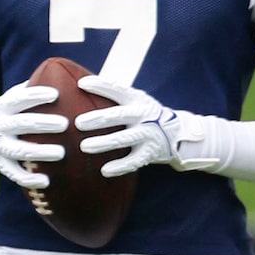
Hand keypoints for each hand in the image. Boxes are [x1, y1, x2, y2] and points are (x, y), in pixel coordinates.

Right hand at [0, 83, 65, 189]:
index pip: (17, 99)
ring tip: (61, 153)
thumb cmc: (2, 115)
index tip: (55, 94)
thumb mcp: (7, 102)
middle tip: (65, 124)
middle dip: (42, 124)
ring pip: (19, 150)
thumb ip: (27, 91)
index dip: (35, 96)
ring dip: (40, 152)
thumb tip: (57, 72)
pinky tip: (46, 181)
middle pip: (20, 124)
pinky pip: (14, 174)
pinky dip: (29, 179)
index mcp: (1, 108)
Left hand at [77, 75, 213, 177]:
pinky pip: (134, 161)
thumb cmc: (144, 115)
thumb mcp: (135, 100)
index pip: (118, 89)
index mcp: (137, 100)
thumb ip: (113, 95)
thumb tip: (79, 84)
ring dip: (104, 143)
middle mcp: (143, 116)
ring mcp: (148, 135)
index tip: (82, 84)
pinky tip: (105, 170)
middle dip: (99, 118)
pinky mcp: (150, 153)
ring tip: (84, 147)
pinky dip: (120, 166)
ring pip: (125, 139)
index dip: (101, 86)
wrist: (176, 133)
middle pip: (120, 116)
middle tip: (78, 123)